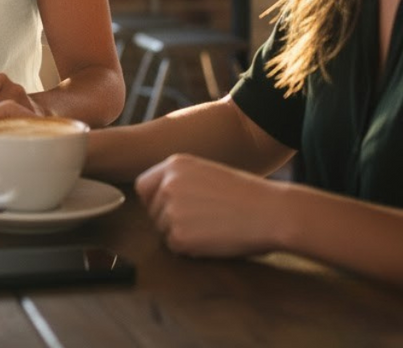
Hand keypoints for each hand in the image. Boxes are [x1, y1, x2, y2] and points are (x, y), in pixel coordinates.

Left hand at [135, 154, 280, 258]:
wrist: (270, 212)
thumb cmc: (245, 194)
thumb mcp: (205, 172)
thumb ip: (179, 180)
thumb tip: (159, 196)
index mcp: (173, 165)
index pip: (143, 186)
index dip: (154, 199)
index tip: (169, 208)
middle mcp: (166, 184)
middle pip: (151, 210)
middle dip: (168, 219)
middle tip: (198, 222)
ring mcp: (171, 210)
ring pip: (162, 230)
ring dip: (180, 234)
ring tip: (210, 229)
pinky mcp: (179, 236)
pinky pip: (174, 247)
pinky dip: (190, 249)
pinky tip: (212, 240)